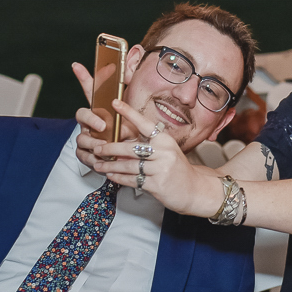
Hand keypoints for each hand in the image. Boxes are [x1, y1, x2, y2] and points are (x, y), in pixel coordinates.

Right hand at [72, 62, 132, 170]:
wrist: (133, 160)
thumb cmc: (132, 139)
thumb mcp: (135, 123)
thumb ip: (128, 113)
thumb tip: (121, 108)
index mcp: (102, 112)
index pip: (91, 93)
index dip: (84, 78)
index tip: (77, 65)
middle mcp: (91, 123)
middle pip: (81, 115)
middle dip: (91, 119)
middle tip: (102, 125)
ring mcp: (87, 137)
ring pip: (81, 137)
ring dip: (93, 141)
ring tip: (104, 146)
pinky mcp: (86, 153)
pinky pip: (83, 154)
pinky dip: (92, 158)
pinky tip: (100, 160)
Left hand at [90, 100, 223, 216]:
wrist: (194, 189)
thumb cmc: (177, 168)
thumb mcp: (167, 151)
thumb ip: (148, 146)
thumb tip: (122, 144)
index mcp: (166, 141)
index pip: (145, 124)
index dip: (129, 112)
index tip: (115, 103)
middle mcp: (164, 153)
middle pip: (130, 149)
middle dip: (110, 149)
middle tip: (98, 148)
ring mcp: (161, 170)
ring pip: (128, 166)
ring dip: (111, 166)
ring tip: (99, 165)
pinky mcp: (156, 185)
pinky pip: (132, 180)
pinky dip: (119, 178)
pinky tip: (111, 176)